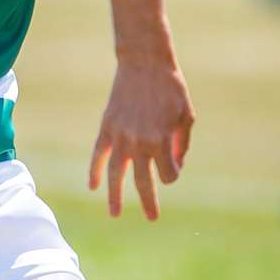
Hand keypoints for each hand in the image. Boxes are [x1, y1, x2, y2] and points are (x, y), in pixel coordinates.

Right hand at [87, 57, 194, 220]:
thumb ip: (181, 143)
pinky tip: (93, 186)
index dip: (173, 173)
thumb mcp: (186, 114)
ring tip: (115, 214)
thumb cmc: (171, 87)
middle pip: (144, 182)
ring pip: (116, 174)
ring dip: (115, 196)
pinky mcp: (107, 126)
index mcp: (162, 140)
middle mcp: (140, 142)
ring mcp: (121, 136)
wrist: (145, 62)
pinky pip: (98, 154)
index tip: (172, 163)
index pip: (169, 174)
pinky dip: (94, 170)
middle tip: (152, 218)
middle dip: (149, 202)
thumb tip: (174, 165)